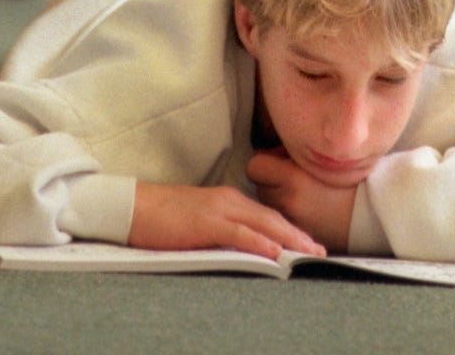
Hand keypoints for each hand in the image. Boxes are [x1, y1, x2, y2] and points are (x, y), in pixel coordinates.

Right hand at [128, 181, 325, 259]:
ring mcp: (218, 209)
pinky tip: (275, 252)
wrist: (135, 207)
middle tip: (319, 252)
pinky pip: (239, 233)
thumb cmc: (163, 218)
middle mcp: (229, 200)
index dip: (290, 230)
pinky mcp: (206, 222)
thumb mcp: (200, 222)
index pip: (267, 215)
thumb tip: (241, 248)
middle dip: (298, 235)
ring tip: (309, 253)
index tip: (308, 244)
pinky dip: (260, 242)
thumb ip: (222, 230)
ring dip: (289, 239)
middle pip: (272, 218)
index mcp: (228, 200)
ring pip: (263, 223)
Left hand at [247, 150, 357, 252]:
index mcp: (293, 177)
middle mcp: (288, 200)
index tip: (279, 162)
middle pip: (258, 185)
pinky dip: (288, 213)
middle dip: (271, 180)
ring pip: (267, 203)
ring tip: (301, 193)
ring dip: (277, 197)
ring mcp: (291, 220)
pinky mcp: (297, 234)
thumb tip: (273, 152)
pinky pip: (280, 219)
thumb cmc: (350, 180)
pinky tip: (306, 208)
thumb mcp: (322, 158)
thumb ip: (293, 152)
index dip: (265, 162)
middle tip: (292, 177)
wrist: (373, 213)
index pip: (254, 166)